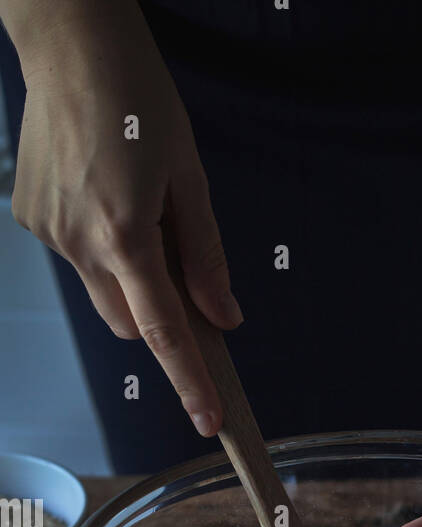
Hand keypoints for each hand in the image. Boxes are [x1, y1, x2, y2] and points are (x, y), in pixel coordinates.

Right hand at [11, 8, 238, 434]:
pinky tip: (100, 188)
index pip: (164, 332)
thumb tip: (225, 318)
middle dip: (158, 317)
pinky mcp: (31, 218)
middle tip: (179, 266)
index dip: (190, 381)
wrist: (69, 43)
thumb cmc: (138, 99)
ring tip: (133, 205)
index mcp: (126, 234)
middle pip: (130, 324)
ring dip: (127, 275)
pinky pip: (76, 257)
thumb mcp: (191, 178)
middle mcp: (79, 242)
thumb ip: (207, 258)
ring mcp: (49, 232)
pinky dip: (98, 244)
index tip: (210, 423)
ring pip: (102, 292)